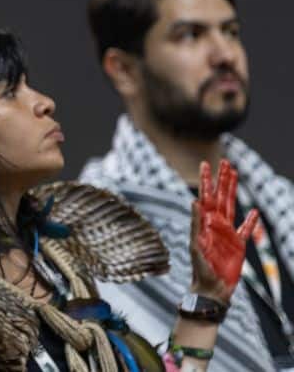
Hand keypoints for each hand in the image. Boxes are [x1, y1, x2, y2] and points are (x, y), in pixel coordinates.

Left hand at [189, 159, 258, 302]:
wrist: (211, 287)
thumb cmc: (200, 268)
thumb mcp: (196, 245)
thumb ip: (196, 224)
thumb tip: (194, 202)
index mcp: (205, 222)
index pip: (206, 196)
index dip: (206, 181)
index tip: (206, 165)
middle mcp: (216, 223)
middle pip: (220, 196)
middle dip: (222, 179)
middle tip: (224, 162)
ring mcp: (227, 233)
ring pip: (232, 206)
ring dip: (233, 191)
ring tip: (235, 175)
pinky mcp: (238, 245)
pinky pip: (246, 230)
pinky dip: (251, 221)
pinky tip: (255, 211)